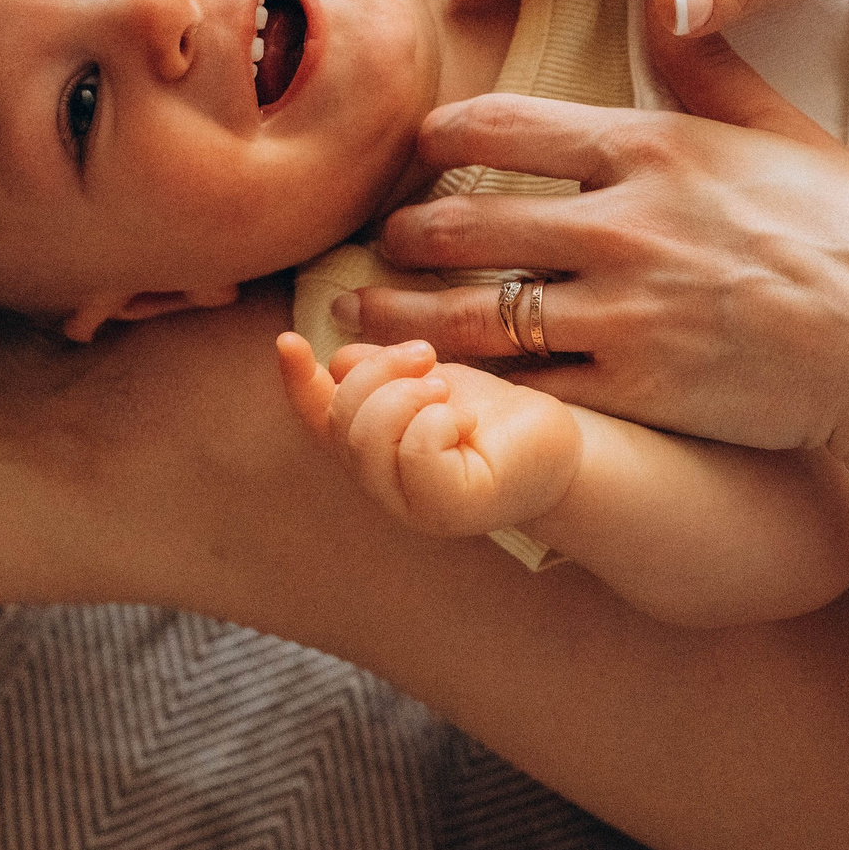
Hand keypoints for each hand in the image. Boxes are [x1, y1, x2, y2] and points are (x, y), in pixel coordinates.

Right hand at [279, 335, 581, 536]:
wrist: (561, 447)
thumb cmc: (496, 417)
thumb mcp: (432, 381)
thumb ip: (382, 375)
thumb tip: (337, 361)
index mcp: (372, 449)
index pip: (317, 418)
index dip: (296, 382)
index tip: (288, 340)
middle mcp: (382, 484)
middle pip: (340, 422)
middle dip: (379, 372)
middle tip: (427, 355)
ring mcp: (411, 504)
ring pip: (367, 437)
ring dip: (406, 395)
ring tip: (444, 389)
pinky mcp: (448, 509)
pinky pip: (413, 453)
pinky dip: (434, 420)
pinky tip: (462, 420)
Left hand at [327, 15, 848, 466]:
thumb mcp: (788, 133)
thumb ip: (711, 70)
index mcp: (657, 148)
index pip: (506, 124)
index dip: (441, 134)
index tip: (420, 144)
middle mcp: (626, 222)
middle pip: (469, 216)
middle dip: (408, 228)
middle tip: (381, 236)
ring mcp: (624, 310)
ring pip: (474, 309)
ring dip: (402, 311)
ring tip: (362, 316)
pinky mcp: (634, 389)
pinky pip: (523, 386)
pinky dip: (467, 387)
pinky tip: (429, 386)